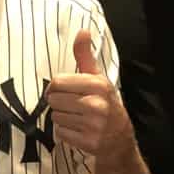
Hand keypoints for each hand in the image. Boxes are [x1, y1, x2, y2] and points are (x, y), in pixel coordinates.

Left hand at [46, 29, 132, 156]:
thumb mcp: (97, 78)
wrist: (120, 139)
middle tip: (72, 106)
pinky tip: (78, 130)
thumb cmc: (104, 103)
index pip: (57, 82)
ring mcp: (93, 125)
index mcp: (98, 85)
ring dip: (61, 118)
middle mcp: (97, 104)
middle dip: (58, 103)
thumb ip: (85, 56)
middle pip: (53, 100)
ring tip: (77, 118)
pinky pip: (60, 133)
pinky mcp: (88, 142)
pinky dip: (64, 132)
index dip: (55, 87)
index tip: (62, 91)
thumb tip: (82, 30)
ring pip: (55, 117)